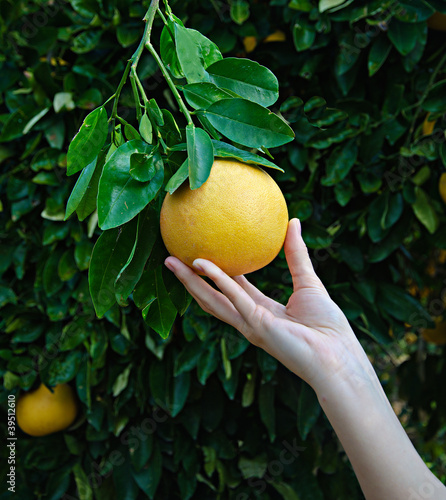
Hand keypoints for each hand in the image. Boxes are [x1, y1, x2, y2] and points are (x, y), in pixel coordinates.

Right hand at [164, 218, 370, 393]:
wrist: (337, 355)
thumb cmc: (328, 325)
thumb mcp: (308, 281)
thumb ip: (296, 253)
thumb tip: (294, 221)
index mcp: (261, 312)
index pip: (233, 290)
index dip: (217, 273)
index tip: (204, 255)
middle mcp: (249, 320)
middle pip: (212, 297)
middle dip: (191, 280)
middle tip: (173, 258)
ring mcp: (249, 325)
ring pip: (212, 300)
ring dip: (190, 281)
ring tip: (171, 261)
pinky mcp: (255, 325)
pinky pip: (233, 297)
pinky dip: (218, 280)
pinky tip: (202, 263)